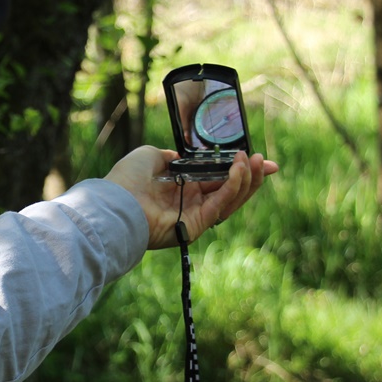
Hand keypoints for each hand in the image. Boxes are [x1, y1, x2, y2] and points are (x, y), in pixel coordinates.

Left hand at [102, 146, 277, 249]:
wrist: (114, 202)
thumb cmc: (126, 179)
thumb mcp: (150, 157)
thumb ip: (172, 157)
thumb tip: (182, 157)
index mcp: (181, 187)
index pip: (216, 178)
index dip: (237, 169)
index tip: (255, 158)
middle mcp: (190, 202)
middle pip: (229, 190)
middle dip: (251, 175)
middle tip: (266, 162)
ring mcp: (194, 215)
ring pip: (230, 199)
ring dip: (247, 180)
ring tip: (255, 161)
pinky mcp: (196, 225)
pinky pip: (220, 204)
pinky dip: (233, 186)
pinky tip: (240, 168)